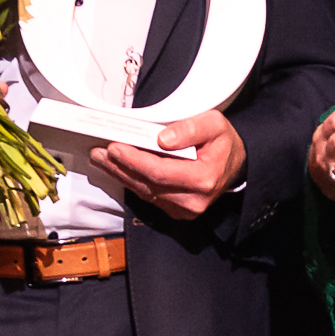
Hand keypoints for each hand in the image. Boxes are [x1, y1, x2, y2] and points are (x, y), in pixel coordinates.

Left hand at [94, 110, 246, 221]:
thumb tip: (162, 139)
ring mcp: (184, 210)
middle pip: (147, 184)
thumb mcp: (214, 124)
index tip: (114, 147)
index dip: (134, 160)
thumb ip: (190, 129)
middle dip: (120, 166)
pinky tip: (118, 168)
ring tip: (102, 158)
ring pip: (144, 191)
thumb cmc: (223, 144)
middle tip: (99, 152)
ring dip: (121, 174)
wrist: (235, 166)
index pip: (160, 172)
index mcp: (204, 179)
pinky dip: (131, 180)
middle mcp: (193, 200)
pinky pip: (148, 196)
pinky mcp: (176, 211)